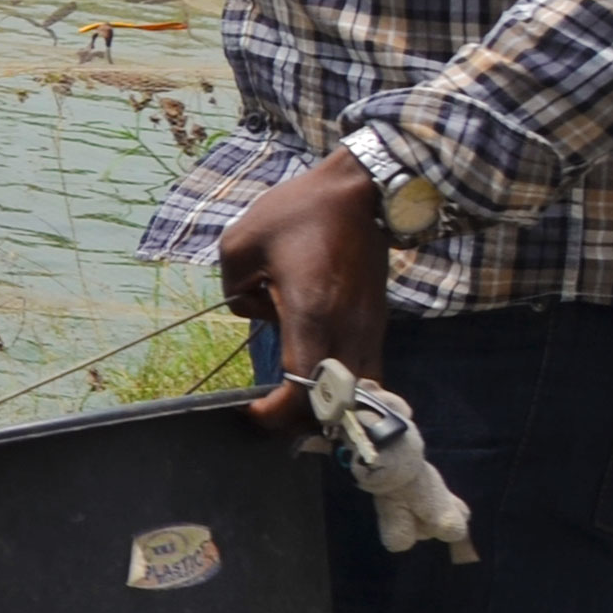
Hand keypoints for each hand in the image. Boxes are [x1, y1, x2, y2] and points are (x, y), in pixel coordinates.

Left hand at [217, 159, 395, 428]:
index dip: (276, 413)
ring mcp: (368, 328)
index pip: (302, 387)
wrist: (360, 191)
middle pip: (334, 405)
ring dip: (328, 407)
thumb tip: (254, 312)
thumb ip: (235, 290)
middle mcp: (346, 328)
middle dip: (302, 421)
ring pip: (359, 394)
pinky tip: (320, 375)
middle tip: (272, 411)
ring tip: (297, 399)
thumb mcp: (241, 243)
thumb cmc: (299, 212)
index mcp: (310, 311)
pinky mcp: (378, 323)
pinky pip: (367, 372)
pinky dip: (345, 386)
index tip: (253, 410)